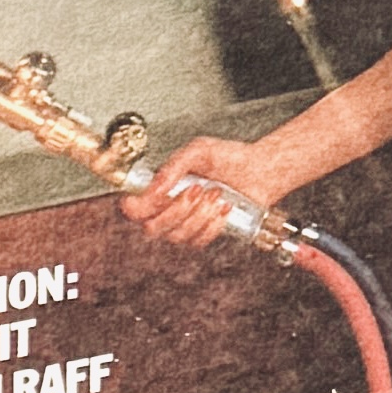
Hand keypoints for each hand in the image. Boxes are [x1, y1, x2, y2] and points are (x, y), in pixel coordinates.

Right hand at [119, 139, 269, 248]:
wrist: (258, 171)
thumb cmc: (228, 158)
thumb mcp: (198, 151)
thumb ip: (173, 167)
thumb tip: (154, 189)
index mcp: (160, 189)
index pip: (133, 208)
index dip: (135, 208)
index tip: (152, 197)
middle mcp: (168, 210)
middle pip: (152, 228)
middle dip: (177, 210)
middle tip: (198, 189)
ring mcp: (184, 226)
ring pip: (177, 236)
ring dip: (200, 214)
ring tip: (217, 194)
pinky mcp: (202, 236)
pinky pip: (197, 241)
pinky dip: (213, 223)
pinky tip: (224, 207)